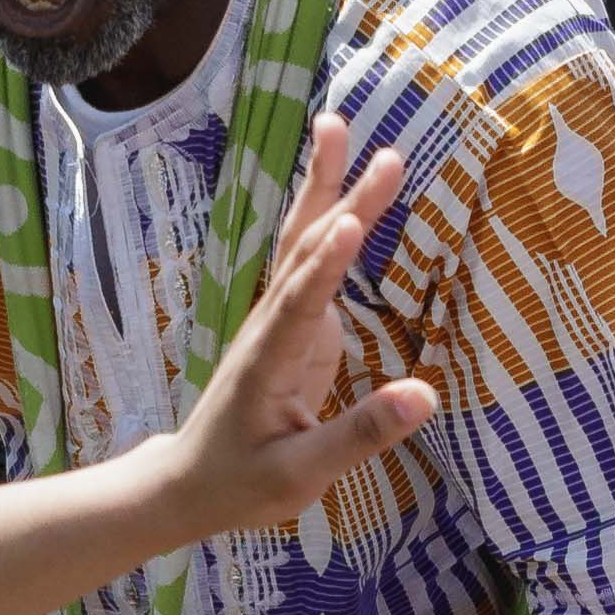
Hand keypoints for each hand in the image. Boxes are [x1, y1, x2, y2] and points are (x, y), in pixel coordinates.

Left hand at [145, 115, 436, 540]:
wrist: (189, 481)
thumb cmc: (240, 484)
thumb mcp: (299, 475)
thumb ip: (358, 436)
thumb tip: (424, 397)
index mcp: (269, 362)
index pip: (300, 306)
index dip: (326, 267)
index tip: (351, 222)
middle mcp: (272, 328)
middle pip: (302, 251)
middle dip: (333, 197)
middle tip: (369, 142)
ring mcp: (282, 323)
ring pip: (306, 247)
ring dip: (328, 191)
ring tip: (342, 130)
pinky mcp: (297, 329)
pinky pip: (318, 267)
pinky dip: (337, 226)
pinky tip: (356, 194)